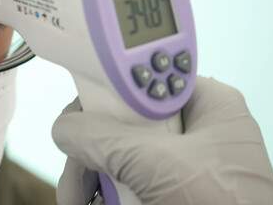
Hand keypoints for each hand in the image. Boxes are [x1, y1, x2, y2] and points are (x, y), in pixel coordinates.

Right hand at [50, 76, 272, 204]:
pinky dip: (108, 193)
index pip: (145, 79)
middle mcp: (196, 131)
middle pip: (123, 123)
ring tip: (77, 198)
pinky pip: (129, 183)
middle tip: (74, 171)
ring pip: (121, 157)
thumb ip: (102, 136)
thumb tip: (65, 127)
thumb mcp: (155, 162)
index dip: (106, 92)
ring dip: (92, 176)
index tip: (77, 112)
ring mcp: (184, 167)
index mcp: (207, 105)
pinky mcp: (172, 194)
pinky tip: (94, 201)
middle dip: (91, 149)